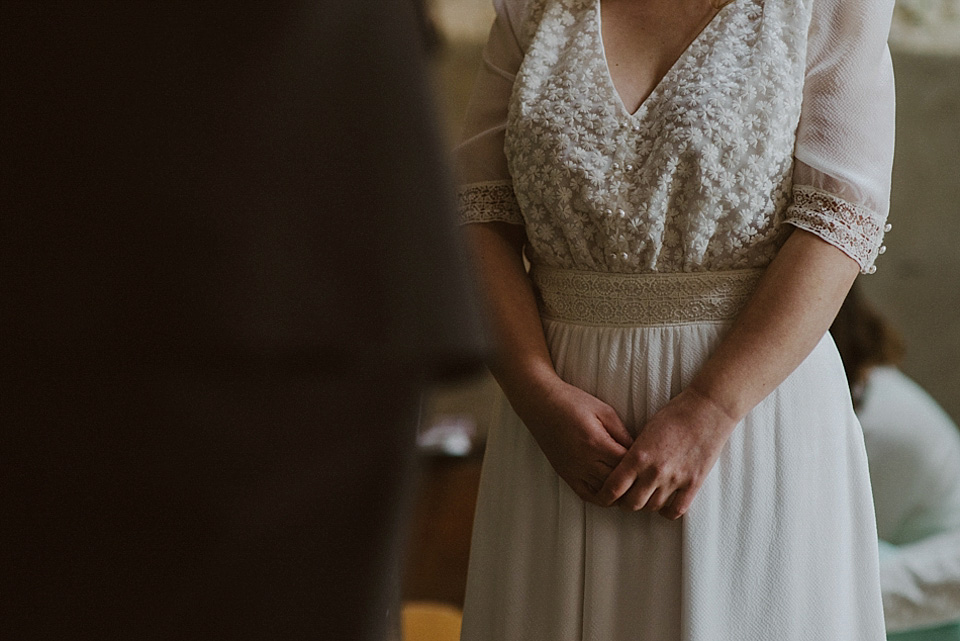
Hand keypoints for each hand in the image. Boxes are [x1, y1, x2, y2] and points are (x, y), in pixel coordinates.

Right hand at [512, 376, 633, 505]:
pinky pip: (586, 495)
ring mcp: (573, 470)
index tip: (650, 463)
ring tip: (632, 486)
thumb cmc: (574, 402)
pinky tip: (611, 491)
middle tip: (646, 478)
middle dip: (633, 482)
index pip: (626, 465)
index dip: (641, 466)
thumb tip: (638, 451)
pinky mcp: (565, 474)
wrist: (541, 404)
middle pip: (617, 483)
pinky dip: (601, 498)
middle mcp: (584, 461)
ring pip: (604, 494)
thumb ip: (623, 433)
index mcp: (596, 443)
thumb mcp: (605, 411)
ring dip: (619, 492)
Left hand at [595, 386, 738, 518]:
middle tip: (625, 499)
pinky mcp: (693, 483)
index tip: (603, 498)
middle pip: (632, 504)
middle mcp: (654, 471)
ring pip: (652, 508)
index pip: (613, 488)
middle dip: (624, 503)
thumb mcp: (645, 431)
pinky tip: (664, 506)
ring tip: (645, 498)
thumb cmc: (675, 415)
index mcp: (638, 456)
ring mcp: (675, 479)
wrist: (708, 410)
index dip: (605, 497)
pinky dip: (668, 512)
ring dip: (646, 506)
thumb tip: (624, 470)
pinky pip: (677, 510)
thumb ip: (634, 453)